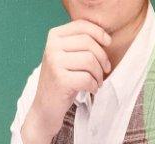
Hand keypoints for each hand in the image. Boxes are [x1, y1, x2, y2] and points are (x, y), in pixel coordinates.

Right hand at [22, 20, 111, 143]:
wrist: (46, 107)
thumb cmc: (62, 81)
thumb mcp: (68, 57)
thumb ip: (81, 44)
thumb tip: (105, 38)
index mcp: (54, 36)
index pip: (82, 26)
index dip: (99, 33)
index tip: (108, 44)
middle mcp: (52, 47)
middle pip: (89, 43)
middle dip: (102, 58)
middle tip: (105, 71)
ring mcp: (54, 62)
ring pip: (90, 60)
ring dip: (99, 74)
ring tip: (97, 82)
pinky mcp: (60, 79)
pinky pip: (87, 78)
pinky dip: (94, 86)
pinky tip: (92, 90)